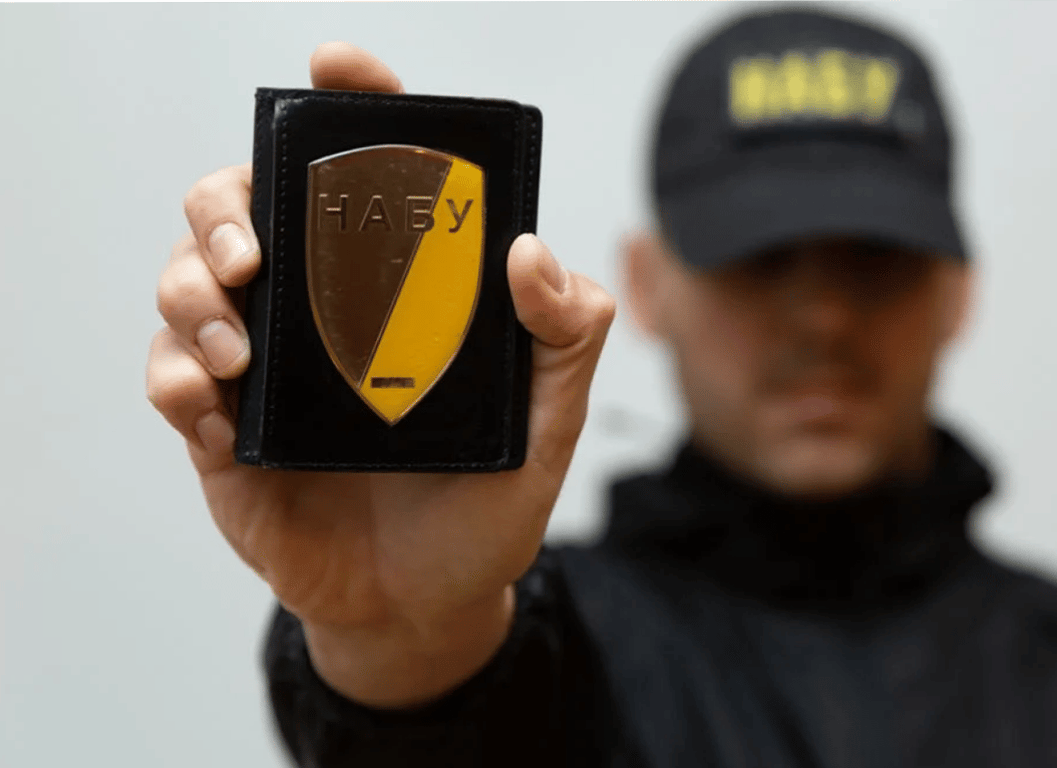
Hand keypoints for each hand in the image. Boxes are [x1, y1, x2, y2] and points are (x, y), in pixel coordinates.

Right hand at [145, 43, 614, 707]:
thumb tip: (529, 252)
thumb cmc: (488, 502)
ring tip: (239, 347)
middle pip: (240, 205)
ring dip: (192, 290)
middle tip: (257, 248)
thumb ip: (563, 337)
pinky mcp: (223, 432)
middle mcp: (321, 310)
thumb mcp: (548, 420)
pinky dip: (176, 377)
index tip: (340, 69)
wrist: (430, 604)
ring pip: (185, 279)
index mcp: (395, 287)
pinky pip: (167, 379)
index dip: (348, 109)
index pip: (363, 175)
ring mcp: (267, 366)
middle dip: (228, 203)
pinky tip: (218, 403)